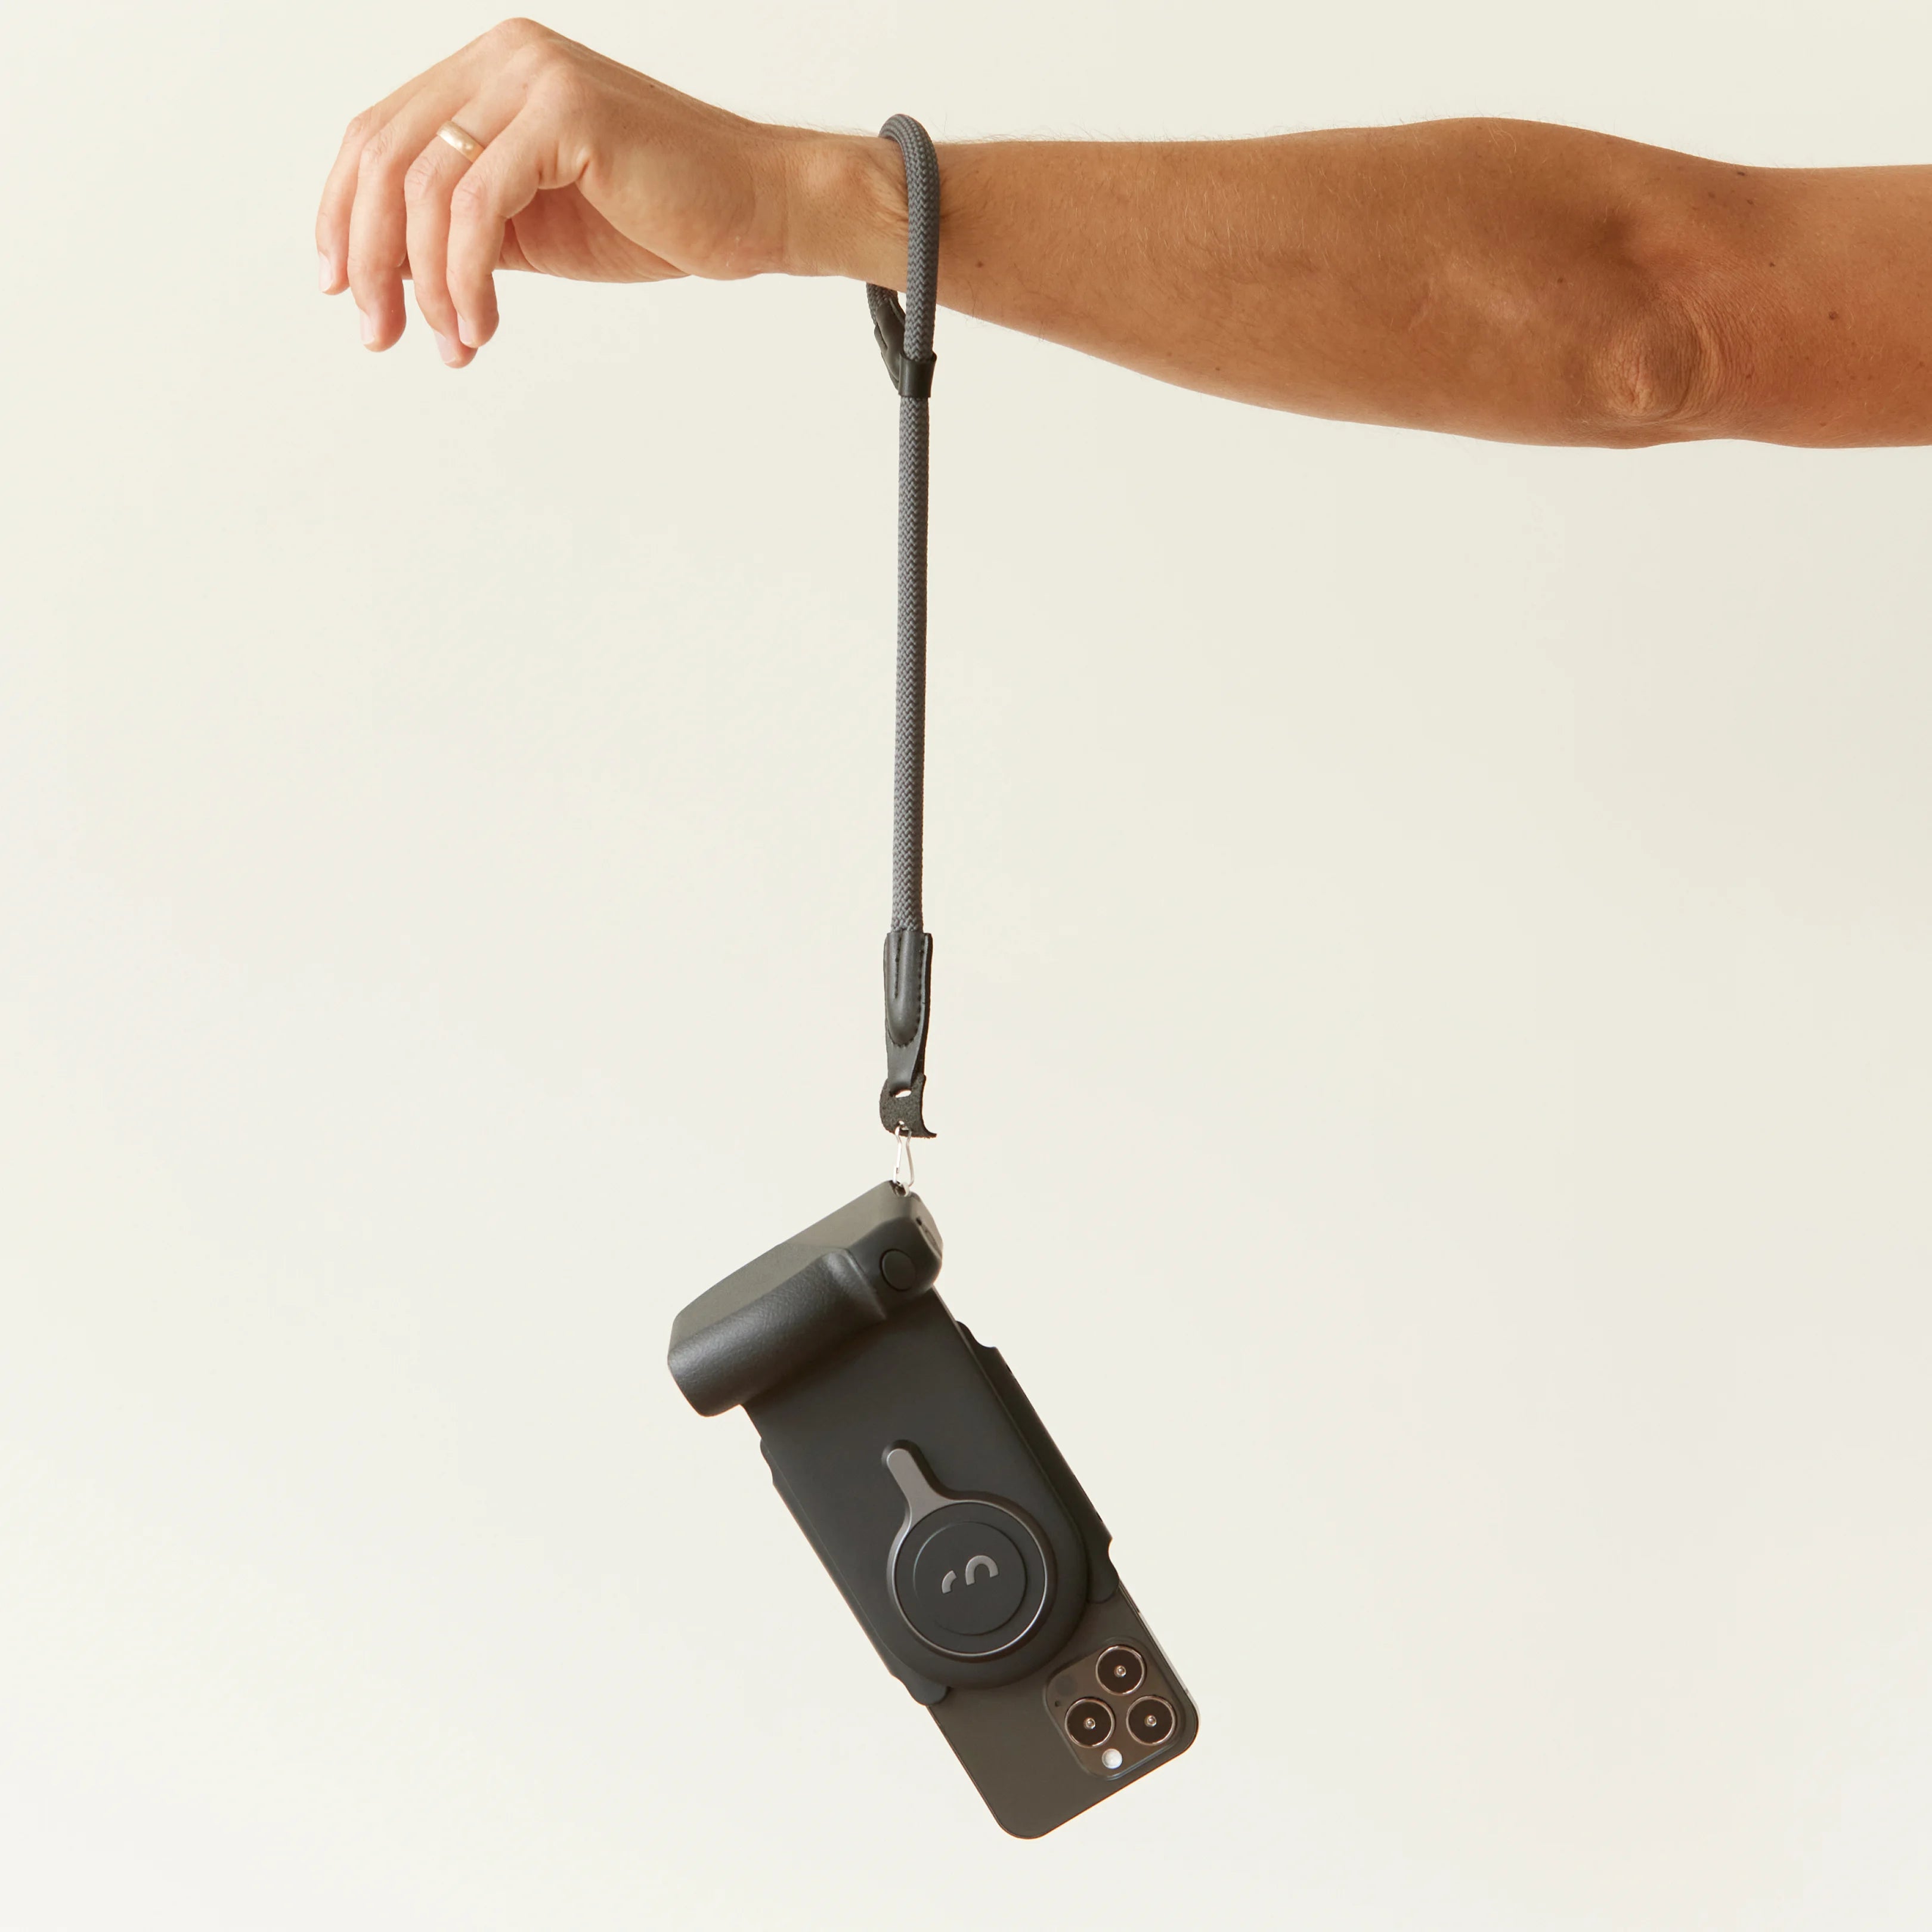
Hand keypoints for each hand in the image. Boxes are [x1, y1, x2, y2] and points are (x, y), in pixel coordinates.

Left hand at [316, 18, 876, 366]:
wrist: (759, 211)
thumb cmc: (660, 217)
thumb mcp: (537, 224)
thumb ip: (467, 224)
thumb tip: (393, 267)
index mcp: (491, 73)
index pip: (381, 134)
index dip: (343, 213)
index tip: (341, 288)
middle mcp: (504, 57)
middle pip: (385, 155)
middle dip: (369, 256)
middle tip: (379, 333)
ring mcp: (534, 77)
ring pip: (425, 185)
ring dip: (423, 281)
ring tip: (451, 344)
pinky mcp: (565, 115)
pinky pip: (478, 206)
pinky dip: (465, 277)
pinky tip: (481, 326)